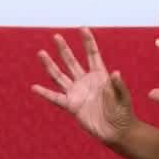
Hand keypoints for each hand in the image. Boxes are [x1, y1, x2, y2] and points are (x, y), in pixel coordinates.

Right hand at [33, 28, 136, 145]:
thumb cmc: (123, 112)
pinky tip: (35, 87)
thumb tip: (115, 73)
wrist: (117, 130)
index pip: (92, 54)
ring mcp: (77, 93)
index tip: (82, 28)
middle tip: (56, 36)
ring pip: (60, 76)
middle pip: (72, 61)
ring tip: (41, 53)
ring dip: (50, 65)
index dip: (88, 41)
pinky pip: (56, 98)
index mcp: (100, 75)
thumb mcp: (123, 97)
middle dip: (64, 49)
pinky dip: (45, 93)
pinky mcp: (72, 106)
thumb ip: (118, 86)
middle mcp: (86, 81)